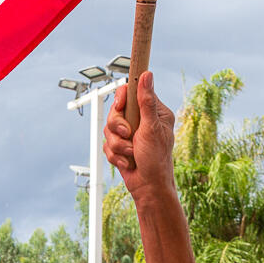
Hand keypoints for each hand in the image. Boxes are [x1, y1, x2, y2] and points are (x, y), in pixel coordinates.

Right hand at [103, 72, 176, 197]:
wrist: (149, 187)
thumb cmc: (156, 159)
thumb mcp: (152, 128)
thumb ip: (146, 102)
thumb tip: (147, 75)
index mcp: (152, 111)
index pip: (130, 92)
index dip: (121, 99)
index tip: (120, 107)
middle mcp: (140, 120)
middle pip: (114, 112)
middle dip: (118, 127)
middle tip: (129, 135)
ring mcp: (129, 133)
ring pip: (108, 129)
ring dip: (118, 145)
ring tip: (131, 153)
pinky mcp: (120, 146)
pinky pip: (107, 144)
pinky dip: (115, 155)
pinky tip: (127, 161)